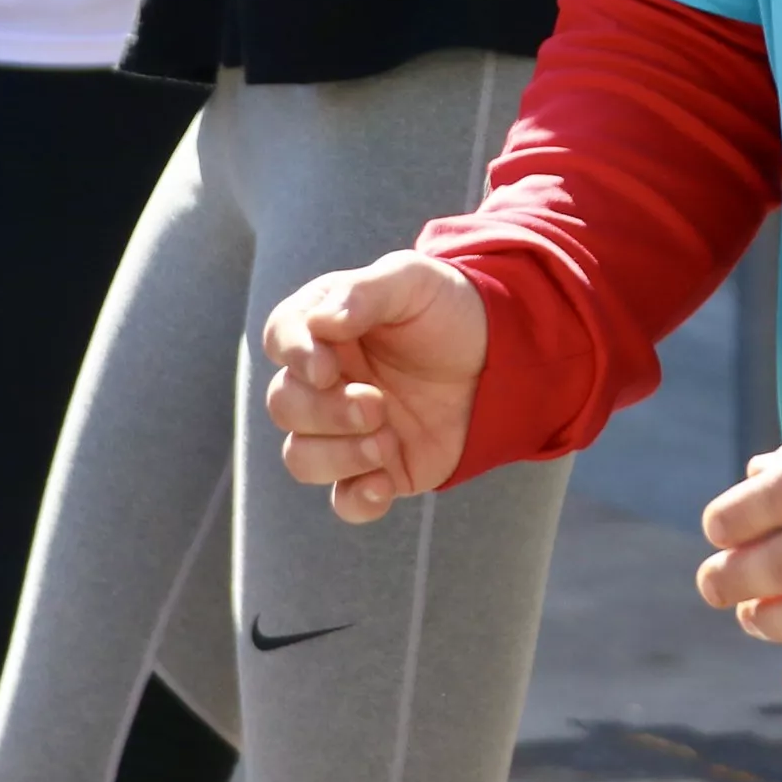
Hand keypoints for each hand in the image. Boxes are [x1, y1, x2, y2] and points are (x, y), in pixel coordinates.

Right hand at [261, 249, 490, 524]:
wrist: (500, 356)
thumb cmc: (446, 309)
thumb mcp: (412, 280)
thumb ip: (364, 294)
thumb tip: (320, 324)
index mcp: (325, 329)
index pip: (280, 337)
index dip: (293, 355)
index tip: (325, 368)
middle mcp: (326, 382)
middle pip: (284, 404)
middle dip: (324, 411)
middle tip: (376, 404)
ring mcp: (347, 430)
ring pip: (301, 458)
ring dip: (337, 455)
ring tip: (386, 440)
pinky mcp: (377, 470)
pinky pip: (344, 501)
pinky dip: (357, 499)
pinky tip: (385, 483)